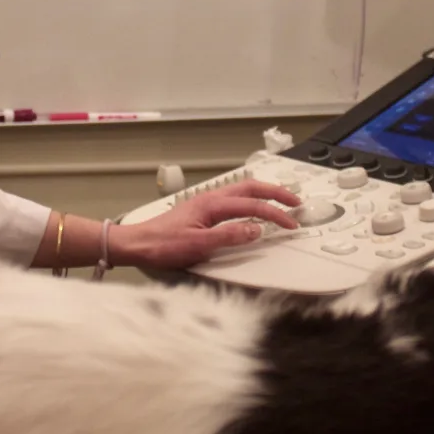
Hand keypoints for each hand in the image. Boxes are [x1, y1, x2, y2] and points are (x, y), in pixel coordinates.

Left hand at [111, 181, 302, 269]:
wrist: (137, 244)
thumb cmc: (162, 245)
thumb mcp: (198, 246)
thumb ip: (229, 237)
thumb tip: (256, 230)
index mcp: (212, 205)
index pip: (253, 206)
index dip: (275, 214)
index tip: (291, 224)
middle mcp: (211, 198)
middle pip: (251, 188)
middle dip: (276, 193)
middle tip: (295, 201)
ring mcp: (206, 202)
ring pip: (242, 189)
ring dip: (264, 193)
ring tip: (281, 199)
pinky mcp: (202, 209)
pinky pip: (233, 197)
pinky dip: (250, 198)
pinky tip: (253, 206)